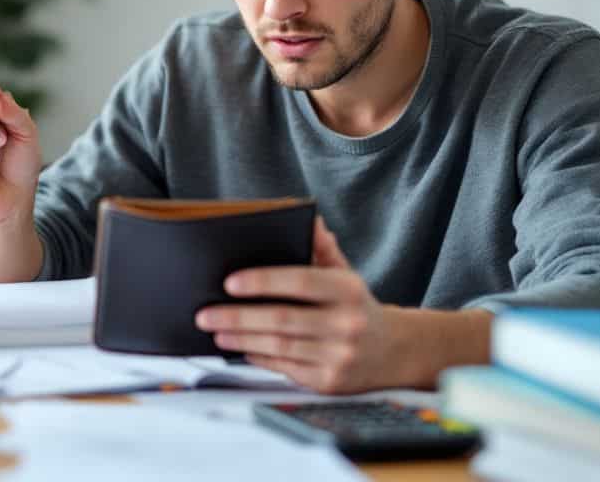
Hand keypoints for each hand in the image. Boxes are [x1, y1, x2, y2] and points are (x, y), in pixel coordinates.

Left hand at [195, 218, 400, 393]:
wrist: (393, 352)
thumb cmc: (358, 307)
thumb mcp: (346, 273)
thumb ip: (322, 249)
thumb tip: (307, 218)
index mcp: (349, 290)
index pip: (300, 281)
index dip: (263, 282)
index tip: (230, 283)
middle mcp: (347, 324)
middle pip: (282, 320)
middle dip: (238, 317)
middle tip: (206, 313)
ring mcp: (339, 356)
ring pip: (278, 347)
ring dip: (241, 339)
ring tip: (216, 330)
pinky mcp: (328, 382)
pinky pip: (284, 367)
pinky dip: (258, 357)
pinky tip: (241, 348)